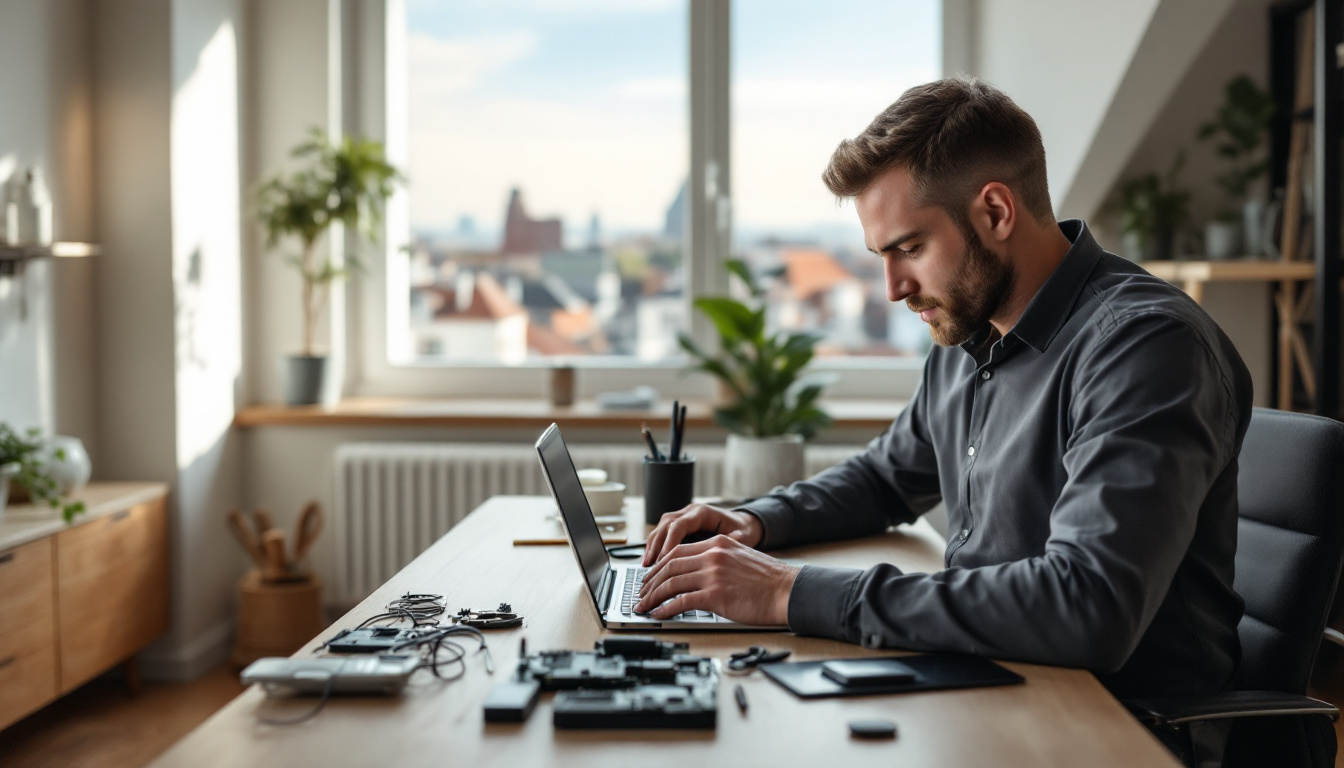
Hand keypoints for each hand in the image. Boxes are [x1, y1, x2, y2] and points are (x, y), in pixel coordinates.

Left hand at [634, 534, 798, 624]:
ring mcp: (712, 575)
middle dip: (650, 581)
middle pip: (669, 566)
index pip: (677, 551)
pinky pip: (681, 602)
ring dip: (652, 596)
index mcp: (717, 544)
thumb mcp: (739, 558)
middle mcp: (712, 555)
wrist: (787, 590)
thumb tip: (693, 574)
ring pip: (670, 583)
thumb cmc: (768, 580)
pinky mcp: (715, 595)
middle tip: (641, 593)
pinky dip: (665, 609)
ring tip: (643, 606)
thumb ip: (717, 560)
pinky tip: (658, 614)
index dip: (659, 565)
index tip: (650, 577)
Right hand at [642, 503, 763, 566]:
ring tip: (646, 565)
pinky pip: (663, 534)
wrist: (744, 524)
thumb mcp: (742, 537)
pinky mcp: (681, 526)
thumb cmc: (743, 530)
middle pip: (665, 525)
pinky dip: (655, 547)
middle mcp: (690, 512)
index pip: (679, 525)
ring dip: (652, 546)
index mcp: (703, 512)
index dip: (669, 543)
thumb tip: (722, 551)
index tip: (663, 560)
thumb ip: (731, 543)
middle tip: (649, 565)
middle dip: (655, 546)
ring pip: (661, 528)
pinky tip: (651, 562)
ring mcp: (684, 517)